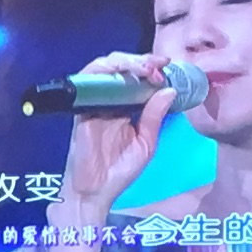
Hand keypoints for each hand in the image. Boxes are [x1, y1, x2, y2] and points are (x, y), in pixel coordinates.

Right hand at [42, 54, 174, 238]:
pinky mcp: (80, 108)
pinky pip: (87, 81)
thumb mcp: (146, 143)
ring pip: (103, 67)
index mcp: (126, 107)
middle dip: (141, 60)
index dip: (152, 68)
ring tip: (145, 67)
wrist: (96, 191)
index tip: (167, 67)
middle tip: (159, 64)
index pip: (137, 78)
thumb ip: (155, 117)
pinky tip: (123, 73)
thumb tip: (170, 90)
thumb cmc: (120, 171)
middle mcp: (108, 100)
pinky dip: (104, 71)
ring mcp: (92, 102)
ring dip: (126, 62)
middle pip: (121, 67)